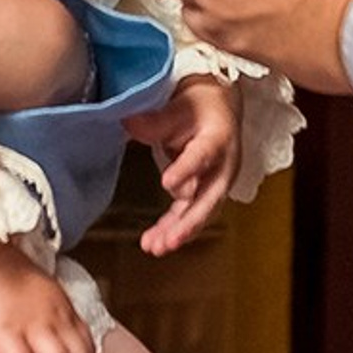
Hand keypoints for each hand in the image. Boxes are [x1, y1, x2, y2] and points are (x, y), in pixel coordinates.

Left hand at [124, 74, 239, 255]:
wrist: (219, 109)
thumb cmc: (200, 107)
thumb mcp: (179, 105)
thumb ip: (156, 120)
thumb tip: (129, 123)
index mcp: (218, 138)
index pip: (203, 156)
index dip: (187, 170)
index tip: (167, 183)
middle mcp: (223, 166)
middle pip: (208, 198)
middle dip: (188, 222)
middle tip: (168, 240)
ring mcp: (217, 183)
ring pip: (200, 212)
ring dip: (179, 232)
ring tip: (156, 247)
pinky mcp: (206, 193)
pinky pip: (190, 214)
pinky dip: (174, 229)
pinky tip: (155, 242)